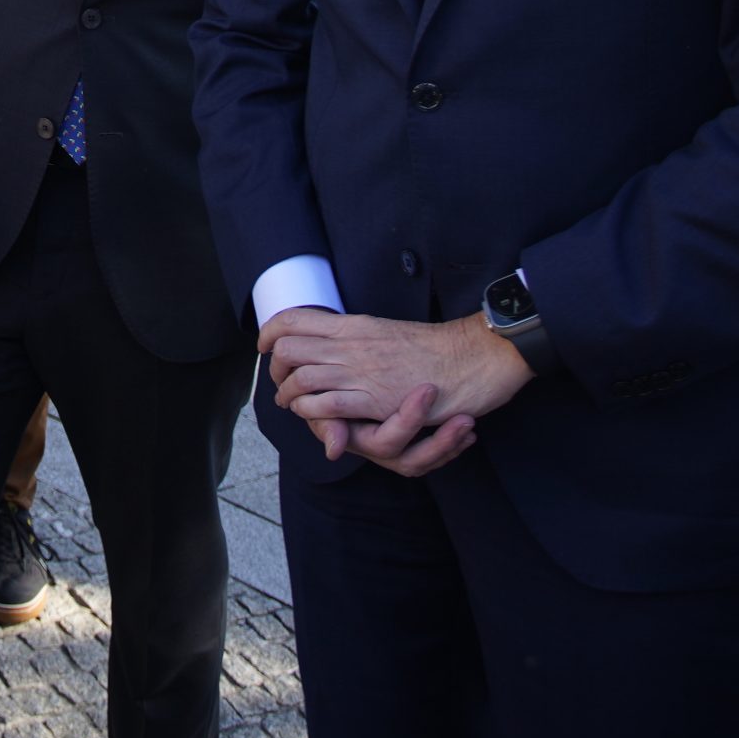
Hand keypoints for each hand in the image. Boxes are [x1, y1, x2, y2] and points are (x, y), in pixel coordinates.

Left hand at [267, 310, 532, 433]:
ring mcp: (361, 371)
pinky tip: (316, 418)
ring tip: (294, 405)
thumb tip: (334, 343)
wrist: (473, 356)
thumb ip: (358, 340)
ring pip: (300, 378)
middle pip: (287, 348)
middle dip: (274, 369)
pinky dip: (312, 413)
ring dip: (289, 396)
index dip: (269, 333)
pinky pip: (327, 405)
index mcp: (353, 325)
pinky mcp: (374, 399)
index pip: (293, 319)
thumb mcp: (387, 333)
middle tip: (280, 382)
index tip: (265, 346)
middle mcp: (351, 344)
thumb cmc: (436, 348)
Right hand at [306, 383, 479, 477]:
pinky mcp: (411, 445)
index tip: (429, 390)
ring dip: (449, 445)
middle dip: (440, 442)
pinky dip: (452, 445)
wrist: (328, 380)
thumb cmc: (323, 386)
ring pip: (424, 461)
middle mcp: (378, 451)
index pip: (386, 442)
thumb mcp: (318, 399)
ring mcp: (396, 451)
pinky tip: (468, 433)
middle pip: (411, 460)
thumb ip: (326, 422)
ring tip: (469, 423)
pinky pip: (434, 456)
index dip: (409, 420)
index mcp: (358, 440)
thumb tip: (334, 451)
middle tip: (465, 418)